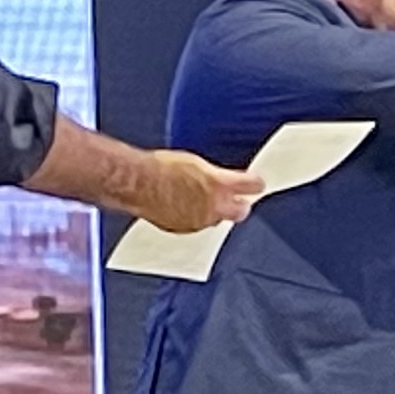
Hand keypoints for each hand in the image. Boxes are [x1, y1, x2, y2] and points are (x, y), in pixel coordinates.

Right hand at [126, 149, 266, 235]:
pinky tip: (184, 208)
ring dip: (214, 212)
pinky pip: (196, 225)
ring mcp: (199, 220)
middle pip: (240, 212)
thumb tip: (222, 180)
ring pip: (216, 220)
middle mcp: (213, 206)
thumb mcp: (195, 164)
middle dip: (240, 206)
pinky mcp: (183, 229)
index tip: (256, 184)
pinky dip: (194, 218)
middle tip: (238, 200)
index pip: (250, 186)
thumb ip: (214, 176)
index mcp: (219, 184)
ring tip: (200, 201)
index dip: (255, 184)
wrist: (138, 183)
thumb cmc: (161, 168)